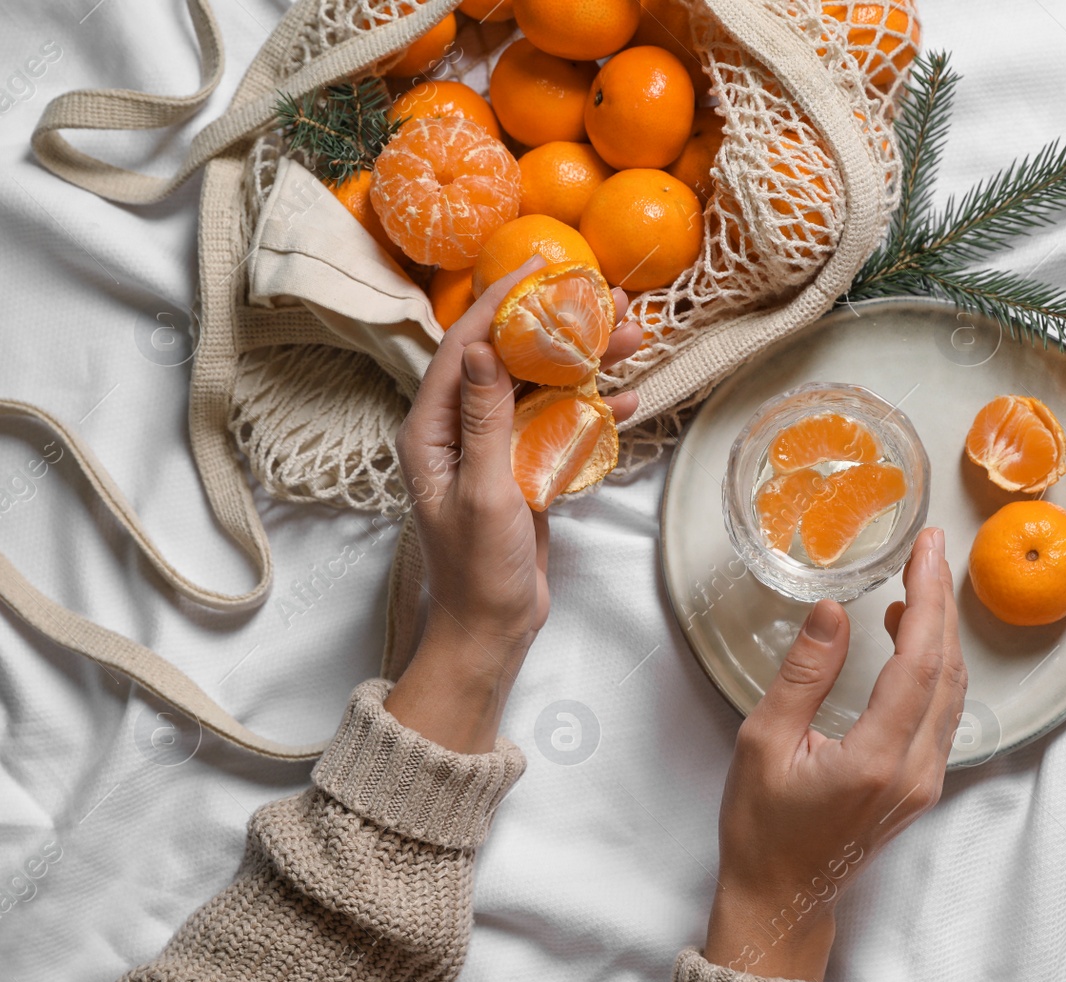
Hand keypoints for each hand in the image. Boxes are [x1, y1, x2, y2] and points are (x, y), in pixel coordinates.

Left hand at [384, 255, 641, 752]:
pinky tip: (627, 398)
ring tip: (633, 338)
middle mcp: (459, 430)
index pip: (464, 347)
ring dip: (585, 364)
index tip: (538, 266)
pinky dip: (591, 411)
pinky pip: (559, 425)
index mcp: (432, 430)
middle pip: (509, 360)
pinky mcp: (522, 469)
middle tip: (607, 299)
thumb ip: (484, 418)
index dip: (499, 302)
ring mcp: (493, 449)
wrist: (493, 630)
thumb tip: (480, 347)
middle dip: (558, 328)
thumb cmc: (478, 571)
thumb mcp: (483, 491)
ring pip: (541, 388)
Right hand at [702, 528, 965, 980]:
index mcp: (877, 759)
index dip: (928, 598)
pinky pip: (943, 712)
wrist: (781, 898)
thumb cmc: (762, 829)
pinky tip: (911, 641)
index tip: (928, 549)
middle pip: (947, 670)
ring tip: (917, 584)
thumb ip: (804, 675)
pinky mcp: (922, 785)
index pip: (919, 662)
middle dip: (941, 603)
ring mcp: (926, 781)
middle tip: (930, 550)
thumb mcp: (763, 742)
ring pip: (952, 691)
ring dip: (941, 633)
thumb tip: (833, 611)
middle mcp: (915, 771)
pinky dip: (934, 667)